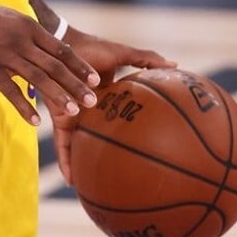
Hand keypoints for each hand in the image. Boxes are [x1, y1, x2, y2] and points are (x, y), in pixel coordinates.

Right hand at [0, 0, 100, 125]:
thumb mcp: (10, 18)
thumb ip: (29, 33)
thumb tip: (47, 46)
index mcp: (28, 27)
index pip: (61, 49)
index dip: (79, 66)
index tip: (95, 80)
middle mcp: (21, 40)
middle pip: (55, 66)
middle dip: (76, 85)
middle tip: (93, 102)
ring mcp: (4, 54)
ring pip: (38, 78)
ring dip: (58, 96)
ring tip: (73, 112)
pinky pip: (10, 90)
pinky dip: (24, 107)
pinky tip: (36, 120)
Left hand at [49, 25, 175, 184]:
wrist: (61, 44)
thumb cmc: (92, 48)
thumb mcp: (124, 55)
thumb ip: (147, 60)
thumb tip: (176, 65)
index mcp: (107, 100)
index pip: (120, 121)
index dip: (128, 136)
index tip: (141, 155)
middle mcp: (91, 113)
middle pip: (100, 140)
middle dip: (105, 159)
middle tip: (118, 183)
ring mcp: (76, 117)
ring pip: (80, 148)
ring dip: (83, 167)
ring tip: (91, 191)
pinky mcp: (61, 119)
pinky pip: (63, 145)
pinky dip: (66, 161)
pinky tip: (71, 180)